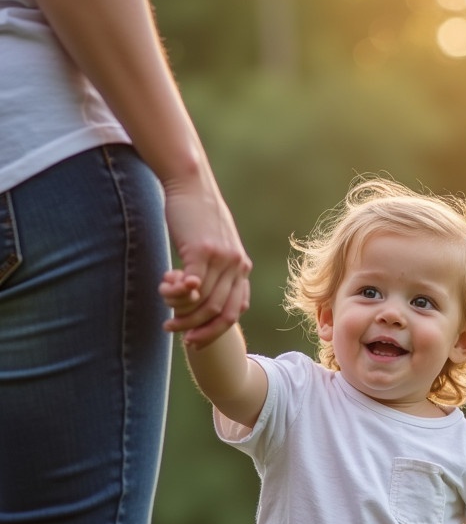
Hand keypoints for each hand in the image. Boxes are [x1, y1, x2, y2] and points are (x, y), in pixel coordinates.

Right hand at [161, 171, 251, 347]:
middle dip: (200, 330)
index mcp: (242, 266)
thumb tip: (201, 290)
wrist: (190, 183)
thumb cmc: (197, 214)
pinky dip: (179, 297)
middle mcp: (237, 265)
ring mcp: (222, 258)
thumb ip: (213, 268)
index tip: (198, 340)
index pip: (235, 310)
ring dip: (184, 316)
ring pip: (205, 301)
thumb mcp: (212, 243)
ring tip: (167, 321)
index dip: (217, 330)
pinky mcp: (203, 250)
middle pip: (221, 311)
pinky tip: (166, 299)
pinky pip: (193, 285)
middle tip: (179, 336)